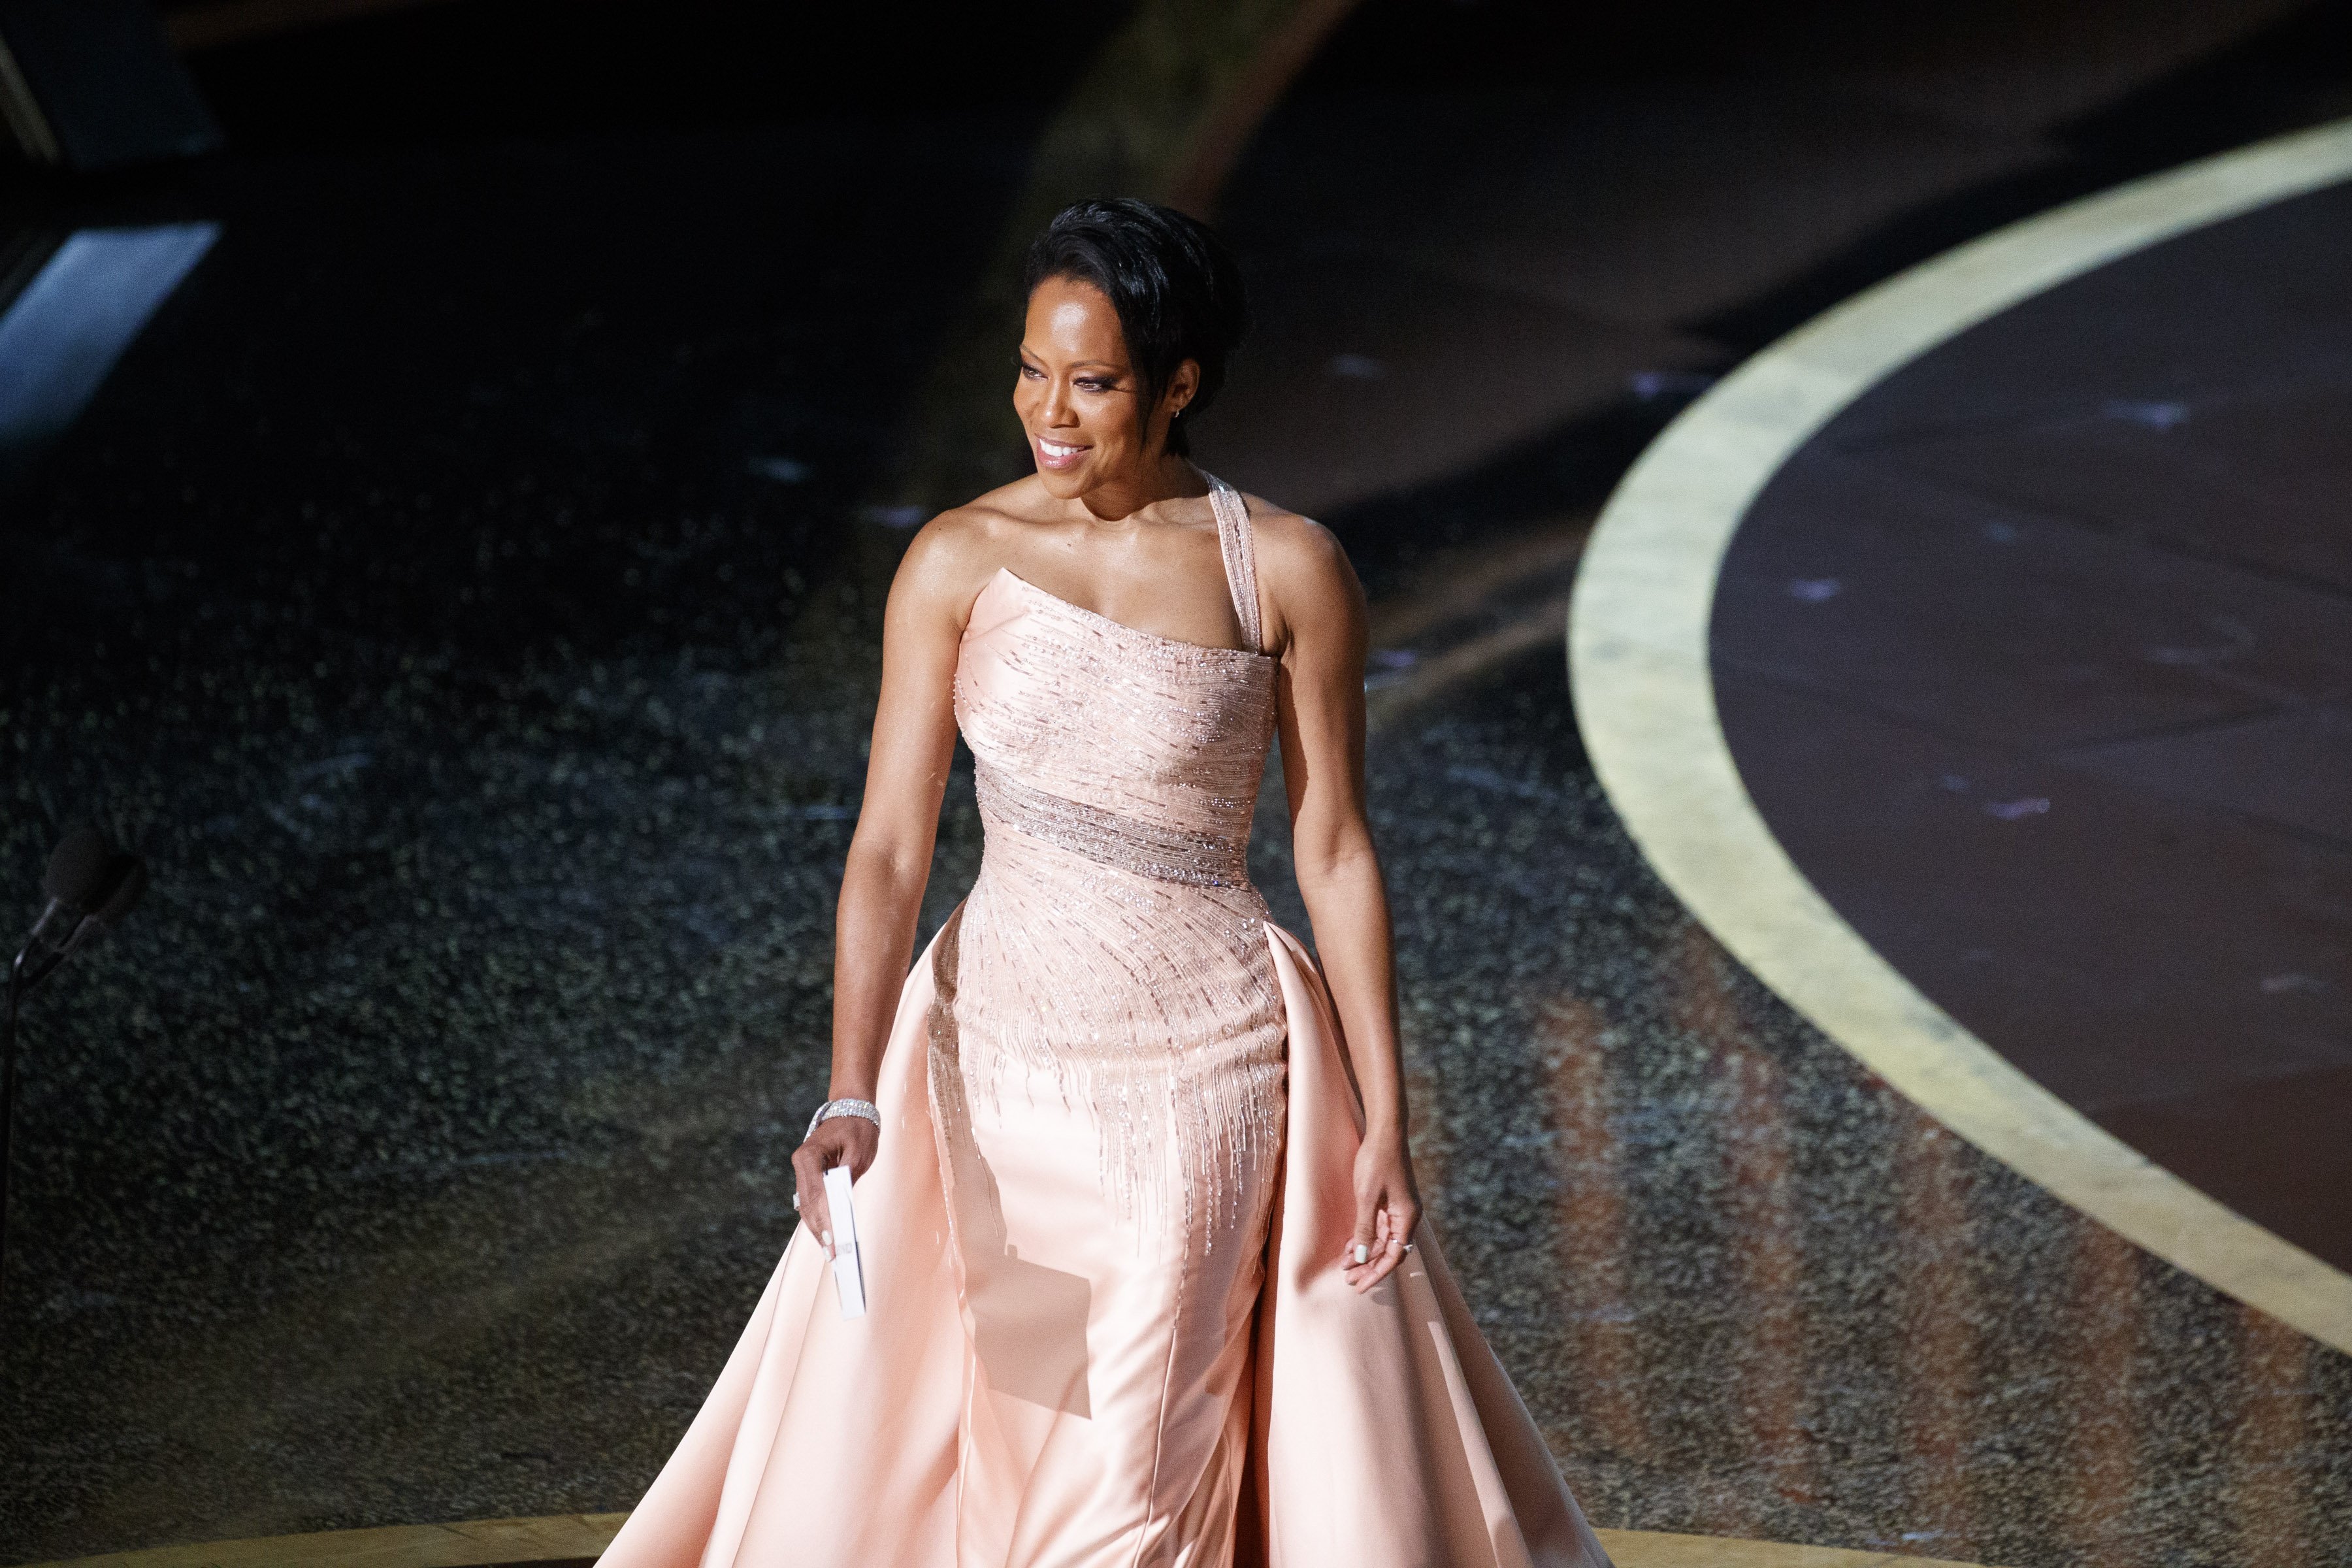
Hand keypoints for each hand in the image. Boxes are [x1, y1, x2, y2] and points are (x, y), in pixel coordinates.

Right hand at [790, 1112, 878, 1254]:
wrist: (850, 1109)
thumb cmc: (858, 1127)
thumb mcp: (860, 1150)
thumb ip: (849, 1175)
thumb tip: (842, 1203)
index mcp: (809, 1155)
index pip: (815, 1193)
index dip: (824, 1220)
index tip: (833, 1240)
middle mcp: (801, 1163)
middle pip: (807, 1204)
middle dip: (820, 1231)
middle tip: (833, 1255)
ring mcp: (803, 1170)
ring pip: (807, 1206)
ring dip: (818, 1229)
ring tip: (830, 1252)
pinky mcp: (810, 1176)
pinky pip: (812, 1201)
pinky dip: (819, 1219)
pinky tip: (828, 1236)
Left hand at [1340, 1132, 1419, 1292]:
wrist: (1385, 1132)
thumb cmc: (1377, 1162)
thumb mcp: (1367, 1198)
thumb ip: (1365, 1230)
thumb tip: (1361, 1259)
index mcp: (1407, 1218)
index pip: (1394, 1256)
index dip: (1376, 1273)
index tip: (1359, 1286)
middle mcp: (1406, 1217)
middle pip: (1389, 1251)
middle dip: (1369, 1267)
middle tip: (1348, 1282)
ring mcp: (1399, 1209)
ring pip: (1382, 1241)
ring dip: (1364, 1254)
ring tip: (1344, 1268)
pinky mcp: (1390, 1201)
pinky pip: (1378, 1228)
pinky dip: (1364, 1238)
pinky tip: (1348, 1246)